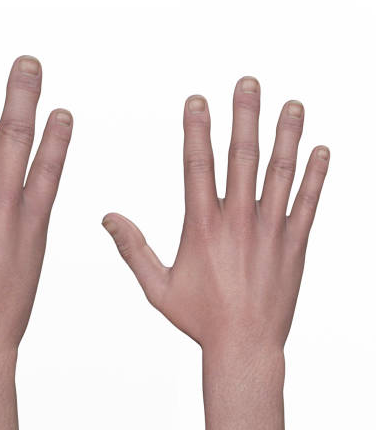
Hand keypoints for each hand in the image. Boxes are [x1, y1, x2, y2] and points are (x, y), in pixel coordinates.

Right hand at [103, 77, 327, 429]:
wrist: (245, 346)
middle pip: (242, 158)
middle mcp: (238, 222)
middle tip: (248, 83)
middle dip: (244, 116)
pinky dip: (315, 175)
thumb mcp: (156, 286)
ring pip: (280, 173)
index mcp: (202, 227)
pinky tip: (321, 150)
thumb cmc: (199, 318)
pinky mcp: (294, 245)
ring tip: (292, 104)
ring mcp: (269, 231)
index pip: (197, 166)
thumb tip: (108, 218)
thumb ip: (133, 248)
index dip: (196, 129)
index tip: (197, 101)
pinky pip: (308, 203)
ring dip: (286, 136)